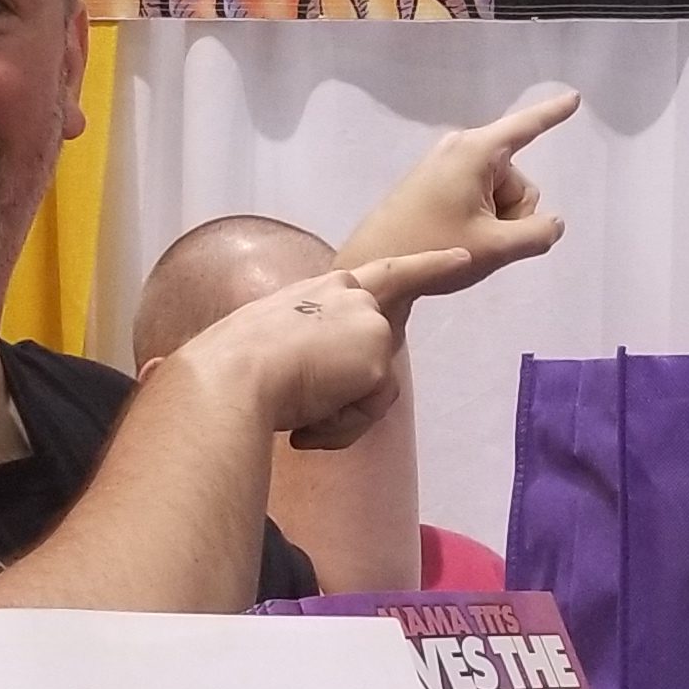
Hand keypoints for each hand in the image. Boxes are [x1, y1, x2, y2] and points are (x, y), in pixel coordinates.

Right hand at [175, 247, 475, 456]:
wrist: (229, 378)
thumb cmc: (228, 366)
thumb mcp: (265, 343)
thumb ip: (299, 348)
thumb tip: (269, 381)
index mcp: (318, 289)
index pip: (383, 272)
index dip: (425, 266)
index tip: (460, 259)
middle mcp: (350, 298)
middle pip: (381, 347)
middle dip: (355, 385)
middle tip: (321, 399)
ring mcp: (367, 325)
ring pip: (372, 388)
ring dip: (337, 414)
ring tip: (296, 415)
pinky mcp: (376, 360)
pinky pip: (369, 412)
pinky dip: (339, 429)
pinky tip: (307, 425)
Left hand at [337, 85, 574, 293]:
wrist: (373, 262)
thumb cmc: (432, 246)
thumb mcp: (495, 247)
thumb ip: (537, 234)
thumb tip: (554, 223)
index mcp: (477, 152)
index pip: (527, 127)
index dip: (553, 114)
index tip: (575, 97)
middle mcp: (463, 149)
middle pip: (518, 181)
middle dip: (513, 213)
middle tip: (482, 240)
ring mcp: (448, 165)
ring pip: (501, 194)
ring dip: (496, 220)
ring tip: (464, 240)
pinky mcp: (437, 182)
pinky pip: (480, 197)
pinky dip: (479, 218)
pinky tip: (456, 237)